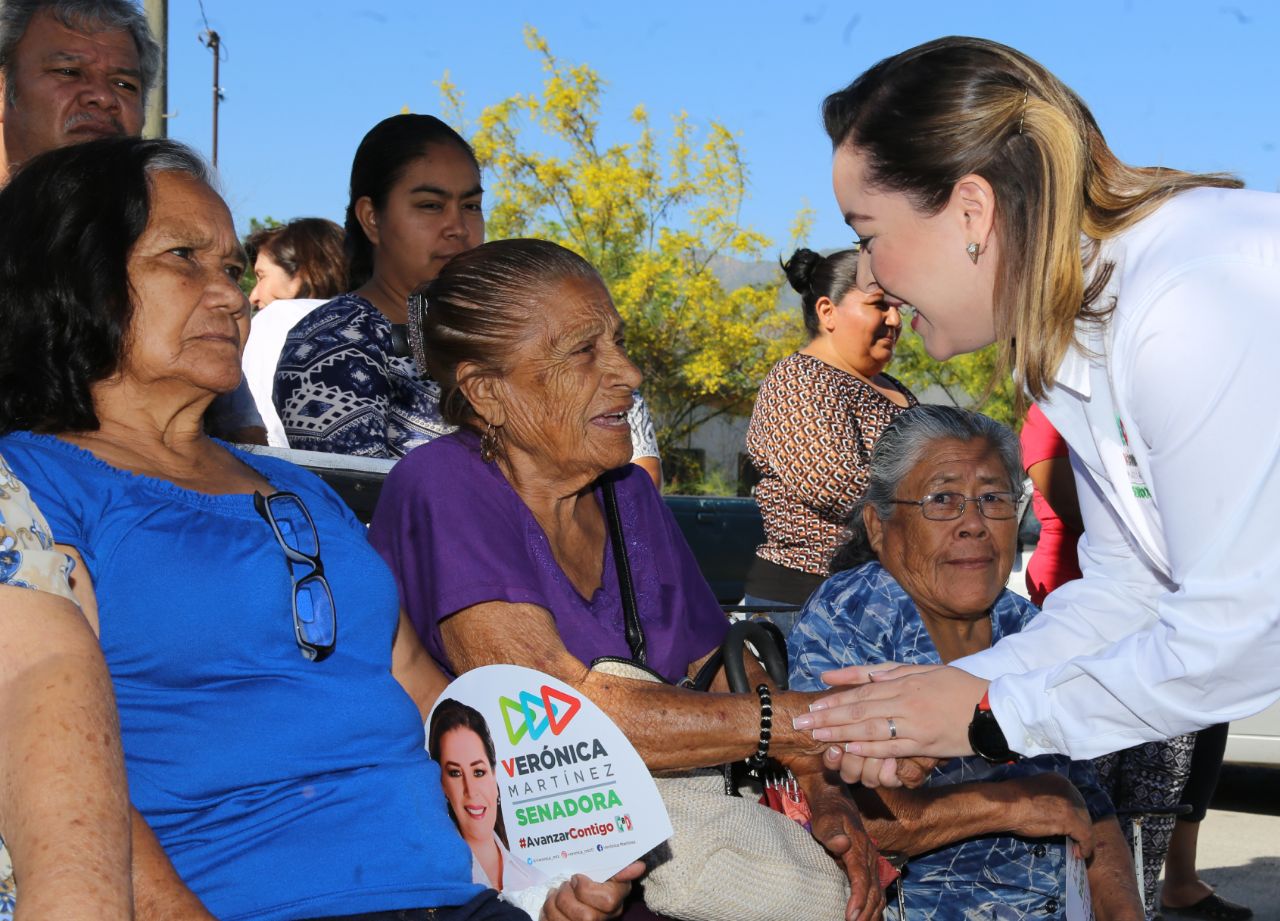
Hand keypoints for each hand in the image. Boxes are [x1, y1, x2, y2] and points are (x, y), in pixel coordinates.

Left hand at [540, 862, 644, 920]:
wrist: (579, 899)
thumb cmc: (594, 882)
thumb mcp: (608, 873)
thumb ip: (621, 868)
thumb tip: (639, 866)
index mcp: (615, 902)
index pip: (608, 902)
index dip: (586, 889)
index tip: (576, 878)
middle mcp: (602, 919)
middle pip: (586, 917)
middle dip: (568, 897)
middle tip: (564, 885)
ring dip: (553, 904)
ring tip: (555, 894)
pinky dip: (546, 913)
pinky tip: (550, 904)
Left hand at [793, 664, 988, 784]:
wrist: (994, 709)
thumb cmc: (956, 686)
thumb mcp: (920, 670)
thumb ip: (882, 672)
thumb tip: (846, 673)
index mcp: (904, 683)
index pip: (860, 693)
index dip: (834, 701)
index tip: (811, 707)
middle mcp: (906, 703)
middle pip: (859, 711)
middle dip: (827, 718)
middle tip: (801, 724)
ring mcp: (915, 727)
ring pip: (870, 730)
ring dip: (840, 734)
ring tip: (818, 737)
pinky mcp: (924, 746)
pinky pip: (891, 749)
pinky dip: (869, 749)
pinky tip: (849, 750)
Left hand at [800, 774, 885, 920]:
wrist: (836, 800)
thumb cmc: (828, 812)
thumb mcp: (826, 820)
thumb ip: (832, 834)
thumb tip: (842, 845)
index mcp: (859, 849)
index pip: (862, 879)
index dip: (858, 900)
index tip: (851, 916)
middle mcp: (869, 857)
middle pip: (873, 891)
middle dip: (866, 913)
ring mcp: (870, 862)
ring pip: (877, 892)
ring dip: (872, 912)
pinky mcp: (868, 865)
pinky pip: (876, 889)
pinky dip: (875, 906)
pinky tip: (869, 917)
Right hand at [996, 773, 1095, 858]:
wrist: (1004, 805)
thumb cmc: (1010, 800)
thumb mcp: (1033, 794)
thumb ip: (1046, 799)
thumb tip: (1051, 813)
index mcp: (1058, 779)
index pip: (1073, 799)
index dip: (1073, 814)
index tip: (1069, 827)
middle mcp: (1068, 787)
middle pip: (1082, 810)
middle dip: (1080, 826)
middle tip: (1074, 840)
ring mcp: (1071, 802)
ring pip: (1086, 823)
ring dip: (1083, 838)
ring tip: (1077, 850)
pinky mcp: (1071, 818)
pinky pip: (1086, 835)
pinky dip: (1085, 847)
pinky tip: (1080, 854)